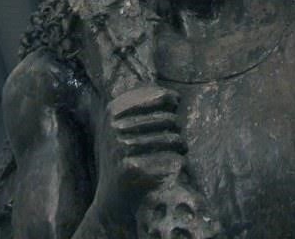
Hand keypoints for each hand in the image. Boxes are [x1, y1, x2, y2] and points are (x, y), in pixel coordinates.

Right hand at [91, 85, 185, 231]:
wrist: (113, 198)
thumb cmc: (127, 155)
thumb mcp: (125, 125)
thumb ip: (147, 107)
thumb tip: (176, 98)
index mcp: (114, 110)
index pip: (160, 97)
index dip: (171, 100)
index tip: (175, 106)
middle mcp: (116, 127)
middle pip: (169, 119)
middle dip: (177, 128)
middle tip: (177, 139)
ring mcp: (122, 148)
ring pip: (174, 139)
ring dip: (181, 145)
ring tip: (179, 150)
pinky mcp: (132, 170)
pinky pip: (171, 159)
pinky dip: (178, 163)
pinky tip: (175, 167)